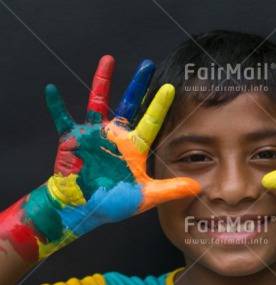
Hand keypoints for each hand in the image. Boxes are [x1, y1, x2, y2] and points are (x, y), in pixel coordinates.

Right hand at [0, 56, 199, 261]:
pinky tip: (52, 89)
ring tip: (108, 60)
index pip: (150, 122)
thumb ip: (169, 190)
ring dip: (102, 81)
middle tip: (148, 64)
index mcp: (134, 147)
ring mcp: (94, 134)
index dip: (159, 106)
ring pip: (99, 102)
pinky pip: (62, 118)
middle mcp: (116, 135)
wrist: (83, 208)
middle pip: (129, 104)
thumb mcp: (145, 197)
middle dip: (138, 85)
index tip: (170, 87)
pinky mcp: (72, 138)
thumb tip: (198, 188)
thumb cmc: (113, 202)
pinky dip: (56, 105)